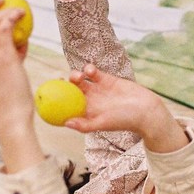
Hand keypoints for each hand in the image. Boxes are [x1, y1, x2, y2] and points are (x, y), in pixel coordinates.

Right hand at [0, 0, 44, 171]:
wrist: (12, 112)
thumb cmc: (11, 94)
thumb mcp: (4, 70)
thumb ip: (8, 53)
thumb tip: (19, 39)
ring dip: (5, 9)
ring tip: (19, 9)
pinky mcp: (3, 56)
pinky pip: (5, 27)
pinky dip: (13, 17)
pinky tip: (22, 15)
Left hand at [65, 64, 187, 153]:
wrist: (146, 110)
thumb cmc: (125, 120)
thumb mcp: (103, 123)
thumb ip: (85, 125)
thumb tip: (66, 123)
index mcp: (88, 113)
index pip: (68, 107)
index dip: (57, 101)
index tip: (48, 95)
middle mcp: (91, 102)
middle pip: (71, 92)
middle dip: (63, 85)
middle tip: (59, 80)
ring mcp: (99, 90)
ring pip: (81, 80)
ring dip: (75, 76)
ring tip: (78, 77)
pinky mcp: (108, 79)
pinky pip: (93, 72)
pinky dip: (89, 69)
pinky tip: (89, 70)